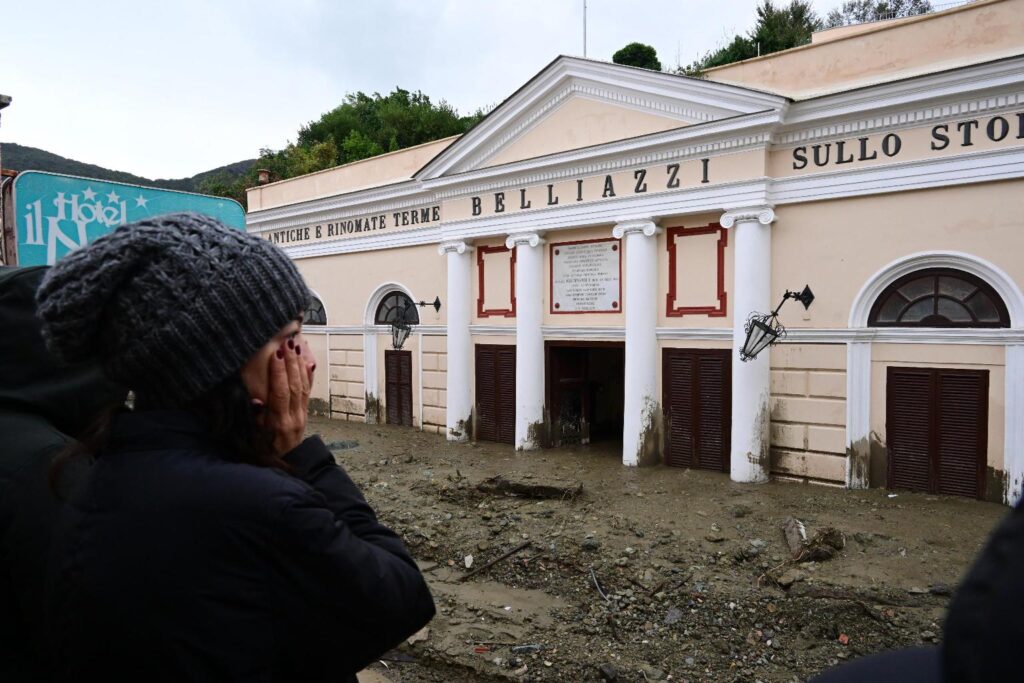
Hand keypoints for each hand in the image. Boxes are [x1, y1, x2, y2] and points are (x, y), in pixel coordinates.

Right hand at [258, 337, 313, 455]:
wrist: (285, 463)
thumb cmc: (264, 450)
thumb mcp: (255, 438)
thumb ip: (255, 419)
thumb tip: (256, 400)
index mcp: (279, 422)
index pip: (281, 393)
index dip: (279, 373)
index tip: (276, 354)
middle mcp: (293, 416)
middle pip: (294, 385)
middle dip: (290, 363)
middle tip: (287, 342)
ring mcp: (301, 414)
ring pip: (302, 386)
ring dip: (298, 364)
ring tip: (295, 345)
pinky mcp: (305, 412)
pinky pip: (308, 390)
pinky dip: (307, 375)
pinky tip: (306, 361)